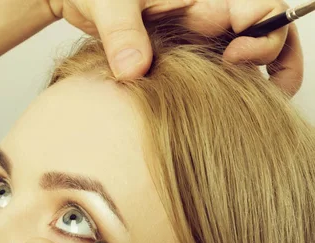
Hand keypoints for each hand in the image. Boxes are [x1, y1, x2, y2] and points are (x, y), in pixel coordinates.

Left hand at [48, 0, 303, 95]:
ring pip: (256, 59)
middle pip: (272, 36)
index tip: (235, 55)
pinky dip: (236, 94)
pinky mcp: (192, 62)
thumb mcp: (110, 3)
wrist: (82, 2)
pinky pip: (228, 78)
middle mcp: (215, 18)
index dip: (264, 32)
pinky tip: (222, 113)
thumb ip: (122, 32)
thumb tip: (133, 71)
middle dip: (277, 62)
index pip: (264, 7)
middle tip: (250, 87)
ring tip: (245, 108)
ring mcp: (206, 41)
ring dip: (263, 83)